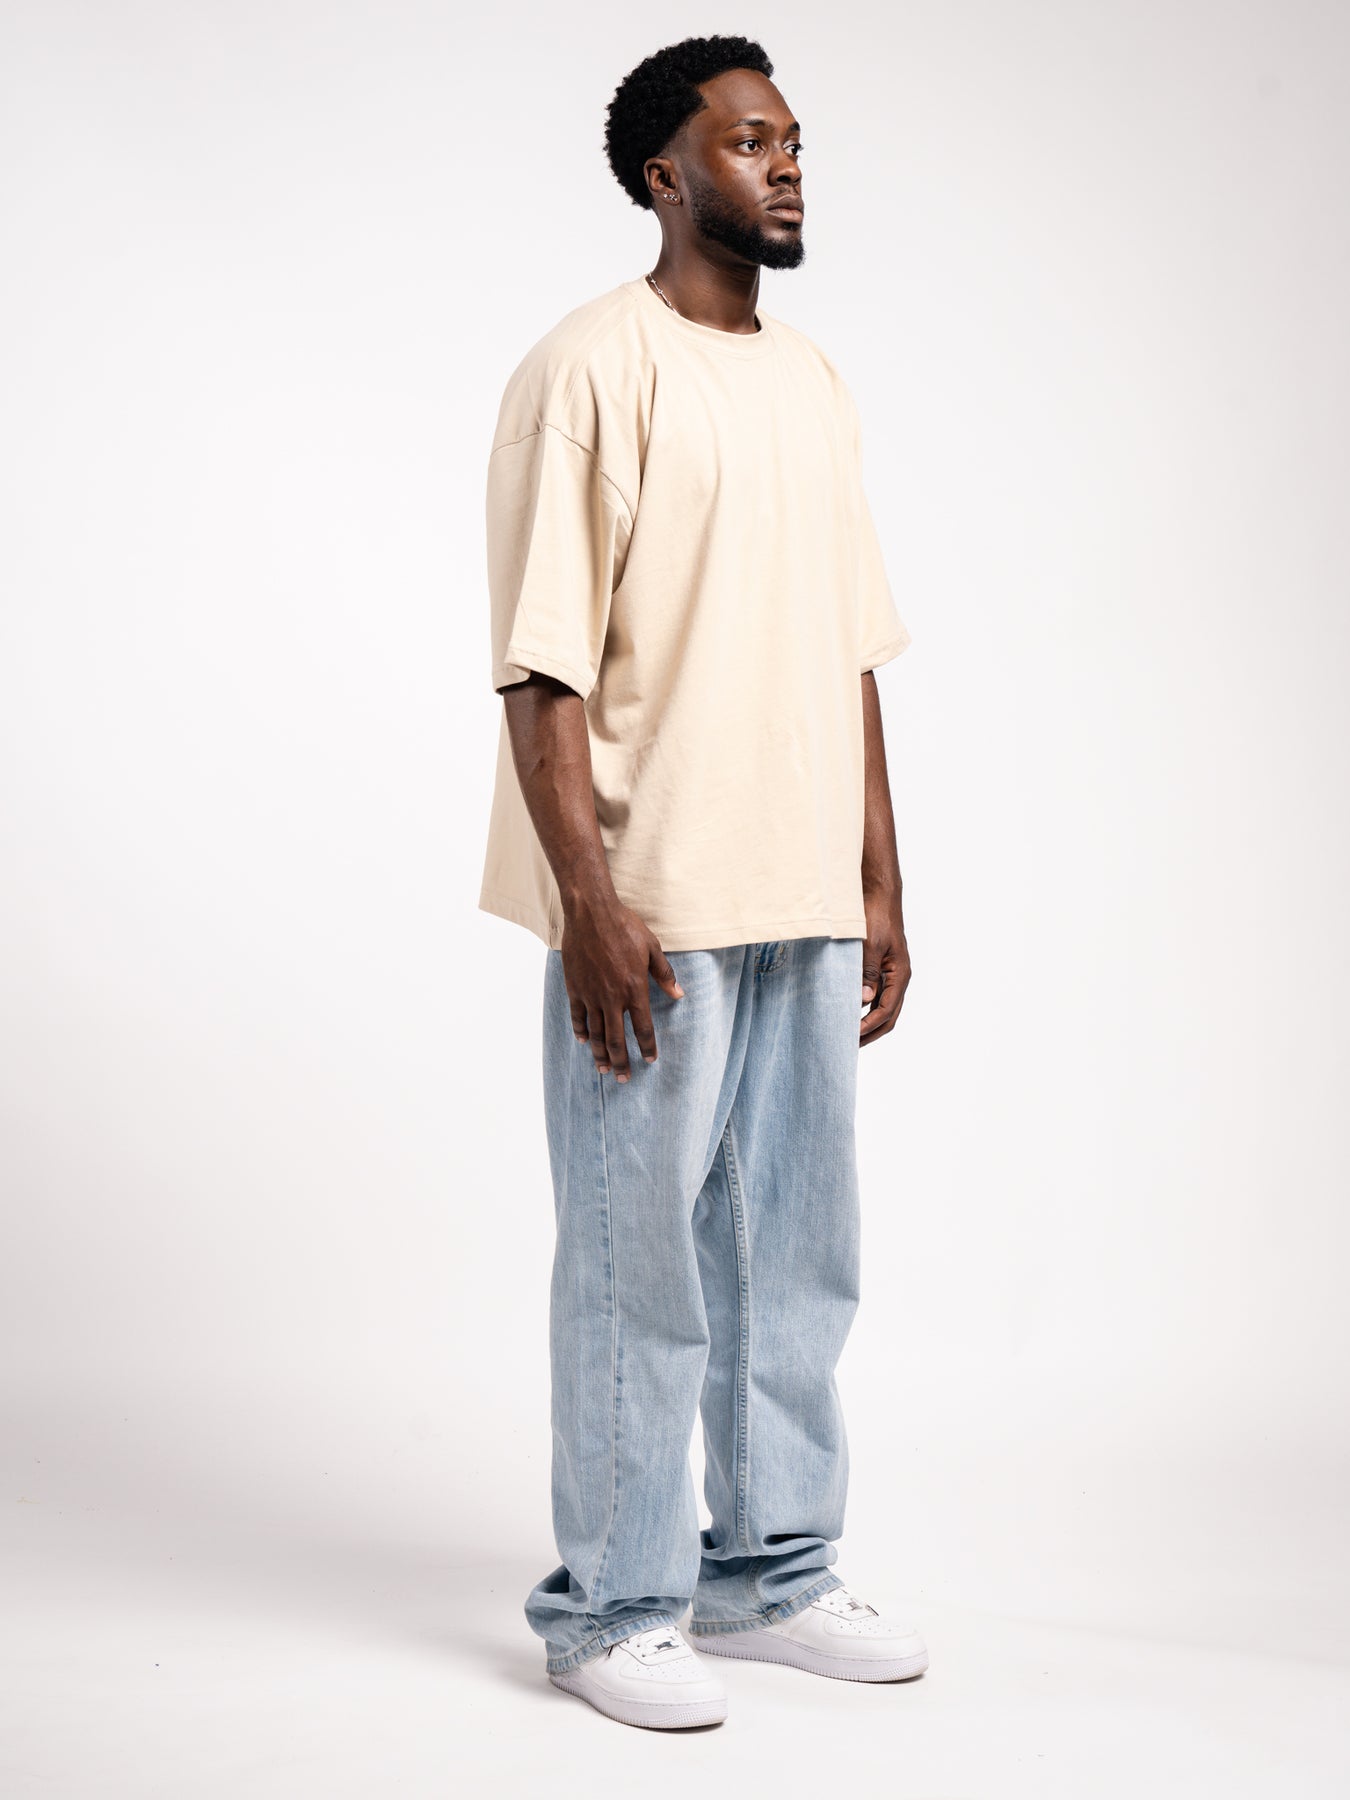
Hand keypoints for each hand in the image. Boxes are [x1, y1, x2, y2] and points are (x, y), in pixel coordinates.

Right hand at [560, 899, 683, 1081]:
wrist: (591, 913)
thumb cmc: (625, 926)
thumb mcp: (652, 948)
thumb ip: (665, 974)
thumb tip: (679, 994)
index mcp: (635, 990)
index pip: (643, 1028)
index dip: (648, 1047)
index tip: (651, 1060)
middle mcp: (613, 998)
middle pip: (617, 1040)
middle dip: (621, 1062)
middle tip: (624, 1079)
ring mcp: (592, 995)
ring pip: (596, 1034)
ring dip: (601, 1054)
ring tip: (604, 1070)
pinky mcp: (575, 988)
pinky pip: (578, 1016)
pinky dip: (581, 1031)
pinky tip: (585, 1041)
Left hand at [859, 890, 910, 1046]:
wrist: (878, 894)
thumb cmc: (875, 916)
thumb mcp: (869, 945)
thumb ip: (867, 973)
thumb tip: (864, 1001)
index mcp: (900, 974)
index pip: (887, 1010)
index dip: (869, 1026)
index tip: (851, 1035)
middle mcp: (898, 977)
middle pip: (888, 1015)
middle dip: (870, 1033)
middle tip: (849, 1046)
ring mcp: (890, 973)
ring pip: (882, 1007)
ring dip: (867, 1023)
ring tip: (848, 1034)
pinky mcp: (879, 967)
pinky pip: (875, 994)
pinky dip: (863, 1007)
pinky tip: (849, 1010)